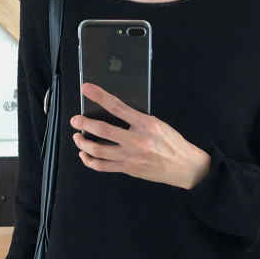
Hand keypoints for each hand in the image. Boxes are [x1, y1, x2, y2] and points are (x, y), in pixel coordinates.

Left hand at [70, 83, 211, 189]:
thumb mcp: (159, 124)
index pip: (117, 106)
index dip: (99, 96)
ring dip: (83, 143)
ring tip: (77, 137)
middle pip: (102, 129)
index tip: (86, 89)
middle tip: (75, 120)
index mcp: (145, 124)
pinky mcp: (128, 170)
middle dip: (84, 123)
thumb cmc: (173, 144)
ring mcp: (130, 157)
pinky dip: (90, 161)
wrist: (185, 167)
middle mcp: (136, 140)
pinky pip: (102, 166)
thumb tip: (117, 114)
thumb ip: (138, 120)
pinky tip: (85, 155)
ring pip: (98, 150)